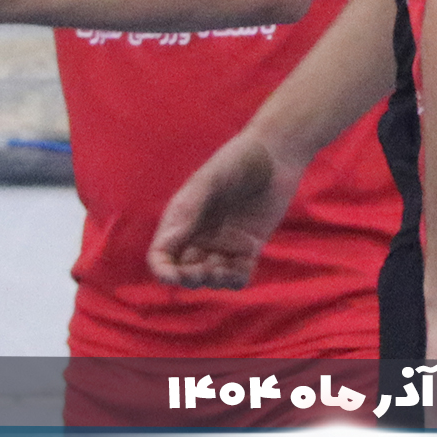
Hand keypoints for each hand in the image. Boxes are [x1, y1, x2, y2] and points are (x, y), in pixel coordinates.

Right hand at [148, 132, 298, 288]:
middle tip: (204, 268)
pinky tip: (240, 268)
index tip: (172, 276)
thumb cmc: (237, 160)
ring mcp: (224, 243)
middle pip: (184, 272)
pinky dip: (236, 280)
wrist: (275, 155)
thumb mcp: (210, 179)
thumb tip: (167, 244)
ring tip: (221, 268)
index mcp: (181, 219)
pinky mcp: (249, 248)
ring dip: (213, 281)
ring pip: (211, 279)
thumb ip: (188, 208)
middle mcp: (199, 235)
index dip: (162, 270)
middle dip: (189, 278)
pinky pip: (238, 276)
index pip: (161, 254)